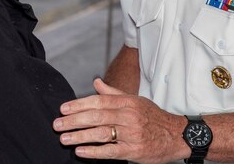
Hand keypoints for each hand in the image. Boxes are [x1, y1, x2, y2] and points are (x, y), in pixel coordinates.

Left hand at [53, 78, 189, 163]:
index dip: (79, 104)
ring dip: (79, 136)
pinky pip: (110, 151)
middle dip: (74, 120)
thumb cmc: (153, 117)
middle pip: (96, 116)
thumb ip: (113, 93)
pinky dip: (94, 152)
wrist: (177, 135)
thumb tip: (96, 82)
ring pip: (101, 133)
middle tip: (57, 124)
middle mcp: (128, 116)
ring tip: (64, 138)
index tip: (63, 108)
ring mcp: (131, 133)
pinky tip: (80, 151)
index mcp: (127, 102)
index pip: (98, 100)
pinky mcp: (134, 150)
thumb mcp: (135, 100)